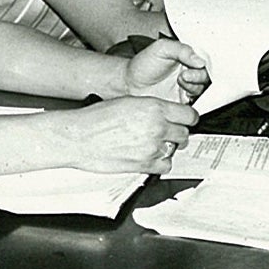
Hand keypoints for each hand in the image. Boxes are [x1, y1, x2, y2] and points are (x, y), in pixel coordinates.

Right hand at [61, 96, 197, 174]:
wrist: (79, 137)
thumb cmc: (97, 118)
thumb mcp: (129, 102)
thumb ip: (153, 108)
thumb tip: (168, 114)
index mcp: (155, 107)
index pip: (189, 115)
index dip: (188, 119)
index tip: (186, 121)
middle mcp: (157, 126)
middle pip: (184, 134)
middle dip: (176, 134)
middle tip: (166, 134)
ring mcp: (152, 147)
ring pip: (174, 150)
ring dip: (166, 148)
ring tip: (150, 144)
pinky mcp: (144, 164)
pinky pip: (165, 166)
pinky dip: (159, 163)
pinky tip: (149, 157)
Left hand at [124, 37, 209, 102]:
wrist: (128, 83)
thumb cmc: (143, 63)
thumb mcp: (161, 48)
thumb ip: (181, 50)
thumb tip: (200, 60)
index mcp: (188, 58)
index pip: (205, 61)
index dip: (205, 63)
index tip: (197, 64)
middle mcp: (190, 73)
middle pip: (207, 76)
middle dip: (199, 76)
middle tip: (185, 75)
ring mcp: (186, 88)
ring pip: (202, 89)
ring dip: (194, 86)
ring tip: (181, 81)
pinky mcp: (182, 103)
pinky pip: (195, 104)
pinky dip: (193, 100)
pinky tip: (185, 96)